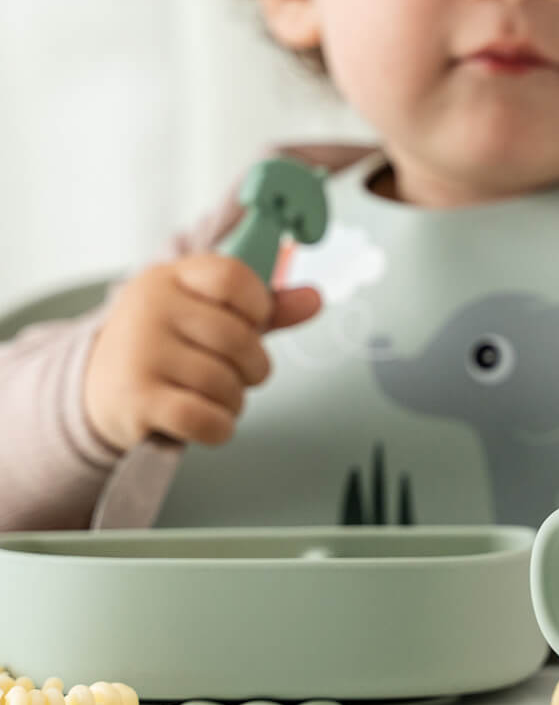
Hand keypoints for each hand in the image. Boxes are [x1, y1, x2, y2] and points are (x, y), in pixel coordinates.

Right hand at [83, 253, 321, 452]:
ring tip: (217, 398)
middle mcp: (150, 309)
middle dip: (254, 367)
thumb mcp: (209, 315)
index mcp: (170, 278)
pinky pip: (205, 418)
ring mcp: (140, 354)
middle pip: (238, 338)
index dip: (258, 306)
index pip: (232, 276)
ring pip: (224, 382)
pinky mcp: (137, 400)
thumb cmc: (167, 348)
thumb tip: (315, 299)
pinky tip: (210, 423)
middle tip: (241, 374)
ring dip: (235, 401)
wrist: (96, 391)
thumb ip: (265, 308)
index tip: (253, 324)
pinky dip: (220, 428)